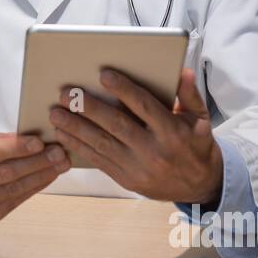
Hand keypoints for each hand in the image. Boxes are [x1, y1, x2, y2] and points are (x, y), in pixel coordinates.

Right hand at [0, 128, 70, 223]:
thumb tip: (30, 138)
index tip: (40, 142)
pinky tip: (48, 176)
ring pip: (15, 188)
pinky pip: (17, 199)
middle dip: (36, 162)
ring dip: (41, 175)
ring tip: (60, 164)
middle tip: (59, 153)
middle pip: (6, 172)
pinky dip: (35, 187)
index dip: (17, 148)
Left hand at [48, 67, 222, 204]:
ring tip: (55, 113)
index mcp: (173, 132)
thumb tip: (182, 71)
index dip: (124, 90)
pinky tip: (64, 135)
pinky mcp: (127, 180)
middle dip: (88, 108)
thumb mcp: (201, 119)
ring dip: (76, 128)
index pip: (145, 106)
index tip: (103, 74)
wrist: (200, 186)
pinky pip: (99, 161)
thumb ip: (190, 94)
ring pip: (102, 144)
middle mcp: (154, 151)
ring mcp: (138, 168)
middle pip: (116, 125)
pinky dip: (79, 147)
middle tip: (66, 93)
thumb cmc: (197, 145)